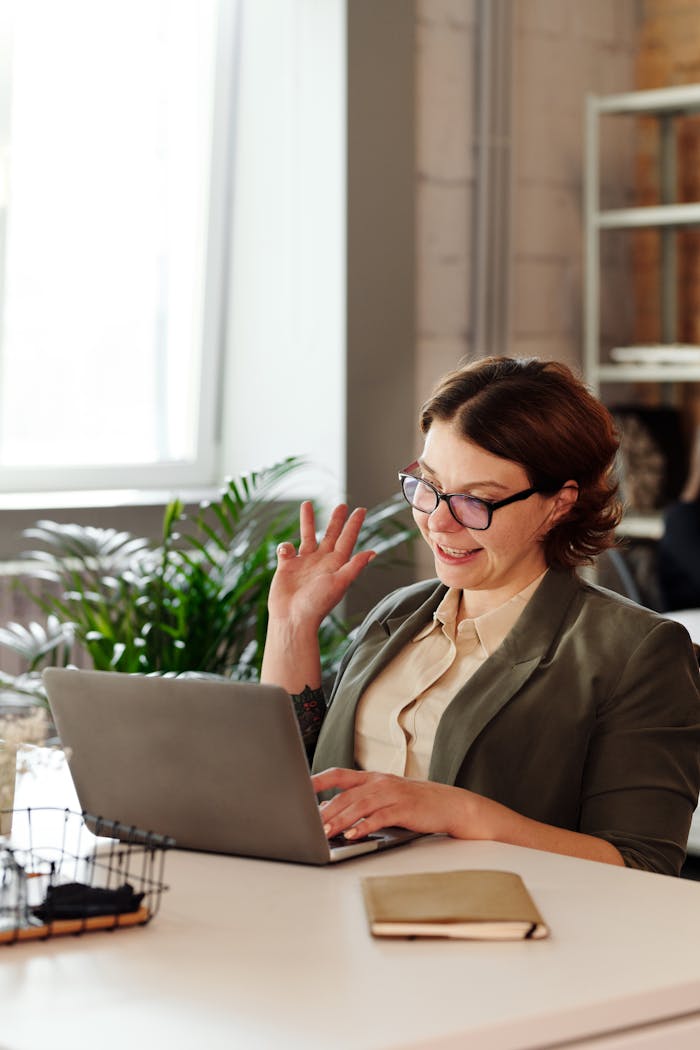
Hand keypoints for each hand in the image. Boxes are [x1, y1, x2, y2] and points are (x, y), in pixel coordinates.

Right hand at [268, 502, 374, 627]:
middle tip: (342, 505)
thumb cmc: (317, 604)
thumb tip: (373, 552)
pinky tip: (286, 552)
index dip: (354, 525)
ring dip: (308, 521)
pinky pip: (286, 550)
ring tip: (307, 504)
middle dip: (336, 520)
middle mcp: (321, 561)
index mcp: (336, 564)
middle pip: (330, 535)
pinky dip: (285, 546)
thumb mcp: (339, 583)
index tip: (361, 510)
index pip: (347, 539)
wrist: (292, 618)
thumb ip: (354, 566)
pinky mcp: (287, 567)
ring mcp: (304, 563)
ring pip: (307, 536)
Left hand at [311, 767, 476, 839]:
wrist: (451, 805)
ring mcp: (393, 794)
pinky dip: (364, 827)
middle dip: (326, 810)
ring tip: (325, 832)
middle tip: (308, 823)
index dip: (319, 779)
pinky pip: (380, 817)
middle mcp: (380, 782)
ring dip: (340, 820)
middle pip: (346, 794)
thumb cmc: (416, 803)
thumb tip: (330, 811)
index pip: (340, 774)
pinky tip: (353, 835)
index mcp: (373, 778)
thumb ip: (360, 802)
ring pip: (360, 806)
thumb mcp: (386, 797)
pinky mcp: (404, 808)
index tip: (299, 787)